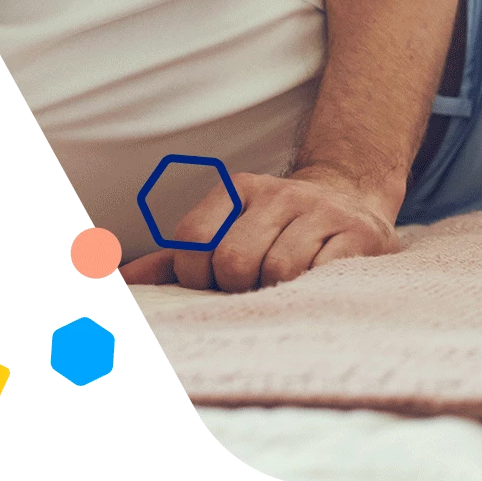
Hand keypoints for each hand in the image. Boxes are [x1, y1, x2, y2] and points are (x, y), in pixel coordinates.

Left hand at [121, 166, 400, 291]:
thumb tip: (124, 278)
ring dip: (276, 291)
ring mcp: (321, 211)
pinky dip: (311, 287)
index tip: (213, 283)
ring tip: (284, 284)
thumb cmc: (276, 230)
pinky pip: (320, 273)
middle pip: (234, 260)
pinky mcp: (357, 234)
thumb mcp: (228, 230)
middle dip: (237, 287)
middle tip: (253, 286)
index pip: (194, 239)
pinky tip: (315, 279)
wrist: (351, 201)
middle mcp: (279, 192)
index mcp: (238, 189)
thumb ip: (176, 257)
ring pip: (278, 270)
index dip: (196, 275)